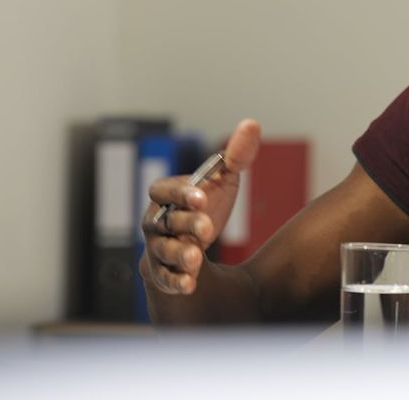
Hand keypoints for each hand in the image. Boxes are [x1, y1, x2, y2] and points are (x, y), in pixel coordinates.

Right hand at [140, 118, 260, 294]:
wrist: (196, 244)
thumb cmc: (206, 206)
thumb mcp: (223, 181)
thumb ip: (235, 156)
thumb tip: (252, 124)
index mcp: (167, 195)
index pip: (163, 190)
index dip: (180, 192)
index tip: (201, 197)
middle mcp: (157, 222)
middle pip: (164, 222)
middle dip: (185, 224)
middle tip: (208, 229)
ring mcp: (157, 249)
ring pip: (161, 252)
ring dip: (179, 255)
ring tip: (197, 258)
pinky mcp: (162, 273)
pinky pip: (163, 278)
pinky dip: (176, 281)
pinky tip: (190, 284)